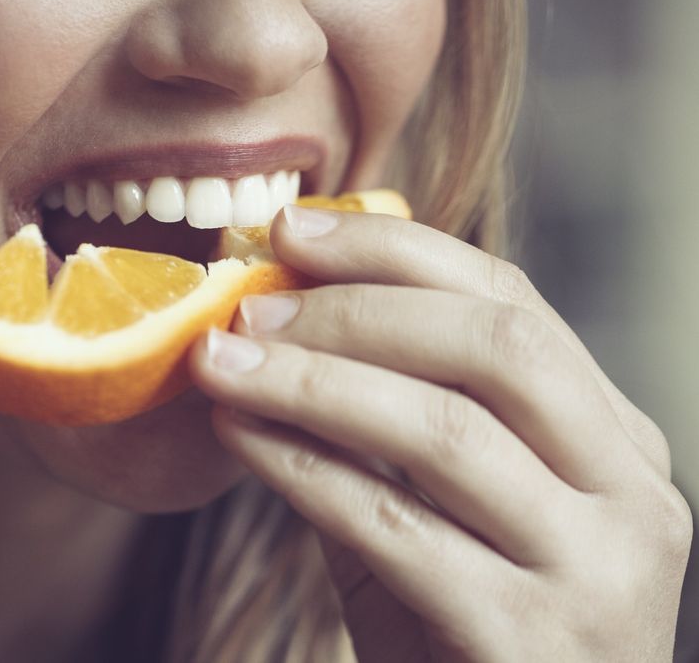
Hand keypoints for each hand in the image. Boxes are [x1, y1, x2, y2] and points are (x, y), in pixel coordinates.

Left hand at [190, 204, 692, 661]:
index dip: (392, 251)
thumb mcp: (438, 507)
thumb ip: (384, 420)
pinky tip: (238, 436)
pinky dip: (303, 469)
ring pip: (444, 432)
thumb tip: (277, 318)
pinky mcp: (523, 640)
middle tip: (249, 306)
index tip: (290, 228)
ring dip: (310, 383)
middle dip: (355, 310)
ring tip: (221, 363)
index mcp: (613, 440)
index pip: (511, 304)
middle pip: (494, 349)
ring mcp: (591, 571)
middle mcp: (629, 495)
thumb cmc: (456, 626)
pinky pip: (393, 528)